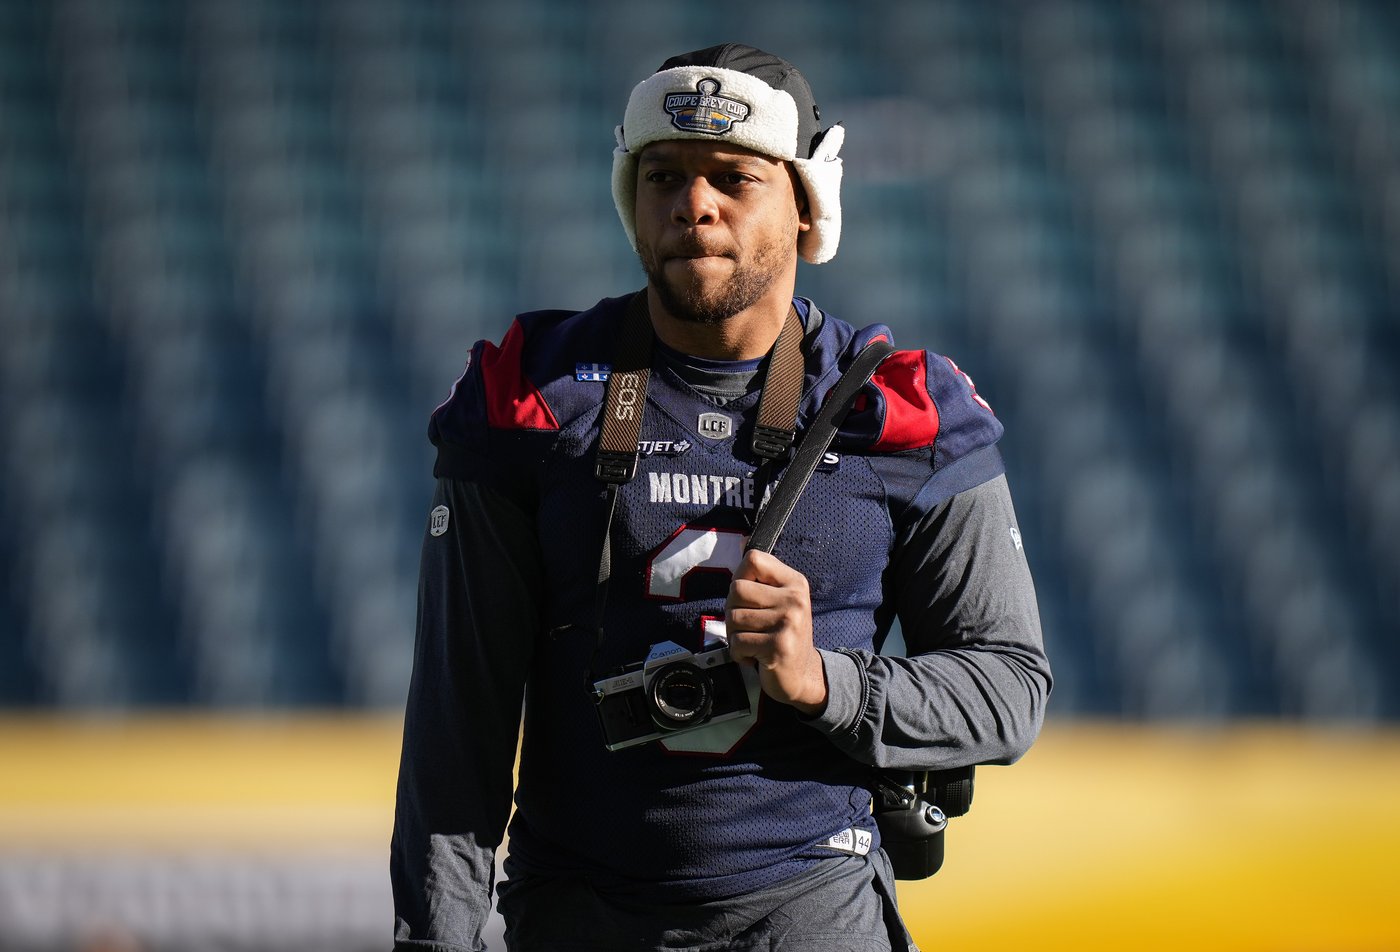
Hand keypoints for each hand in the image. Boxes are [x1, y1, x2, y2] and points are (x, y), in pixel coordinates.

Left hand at [725, 549, 827, 715]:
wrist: (802, 675)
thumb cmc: (782, 634)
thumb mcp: (779, 600)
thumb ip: (760, 577)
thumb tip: (740, 541)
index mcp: (794, 582)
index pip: (754, 559)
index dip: (740, 577)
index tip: (748, 598)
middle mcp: (794, 599)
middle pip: (736, 590)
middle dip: (733, 611)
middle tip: (750, 627)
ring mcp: (788, 623)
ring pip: (733, 618)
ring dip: (735, 635)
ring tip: (754, 642)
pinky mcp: (778, 647)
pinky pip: (737, 643)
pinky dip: (738, 654)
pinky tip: (755, 657)